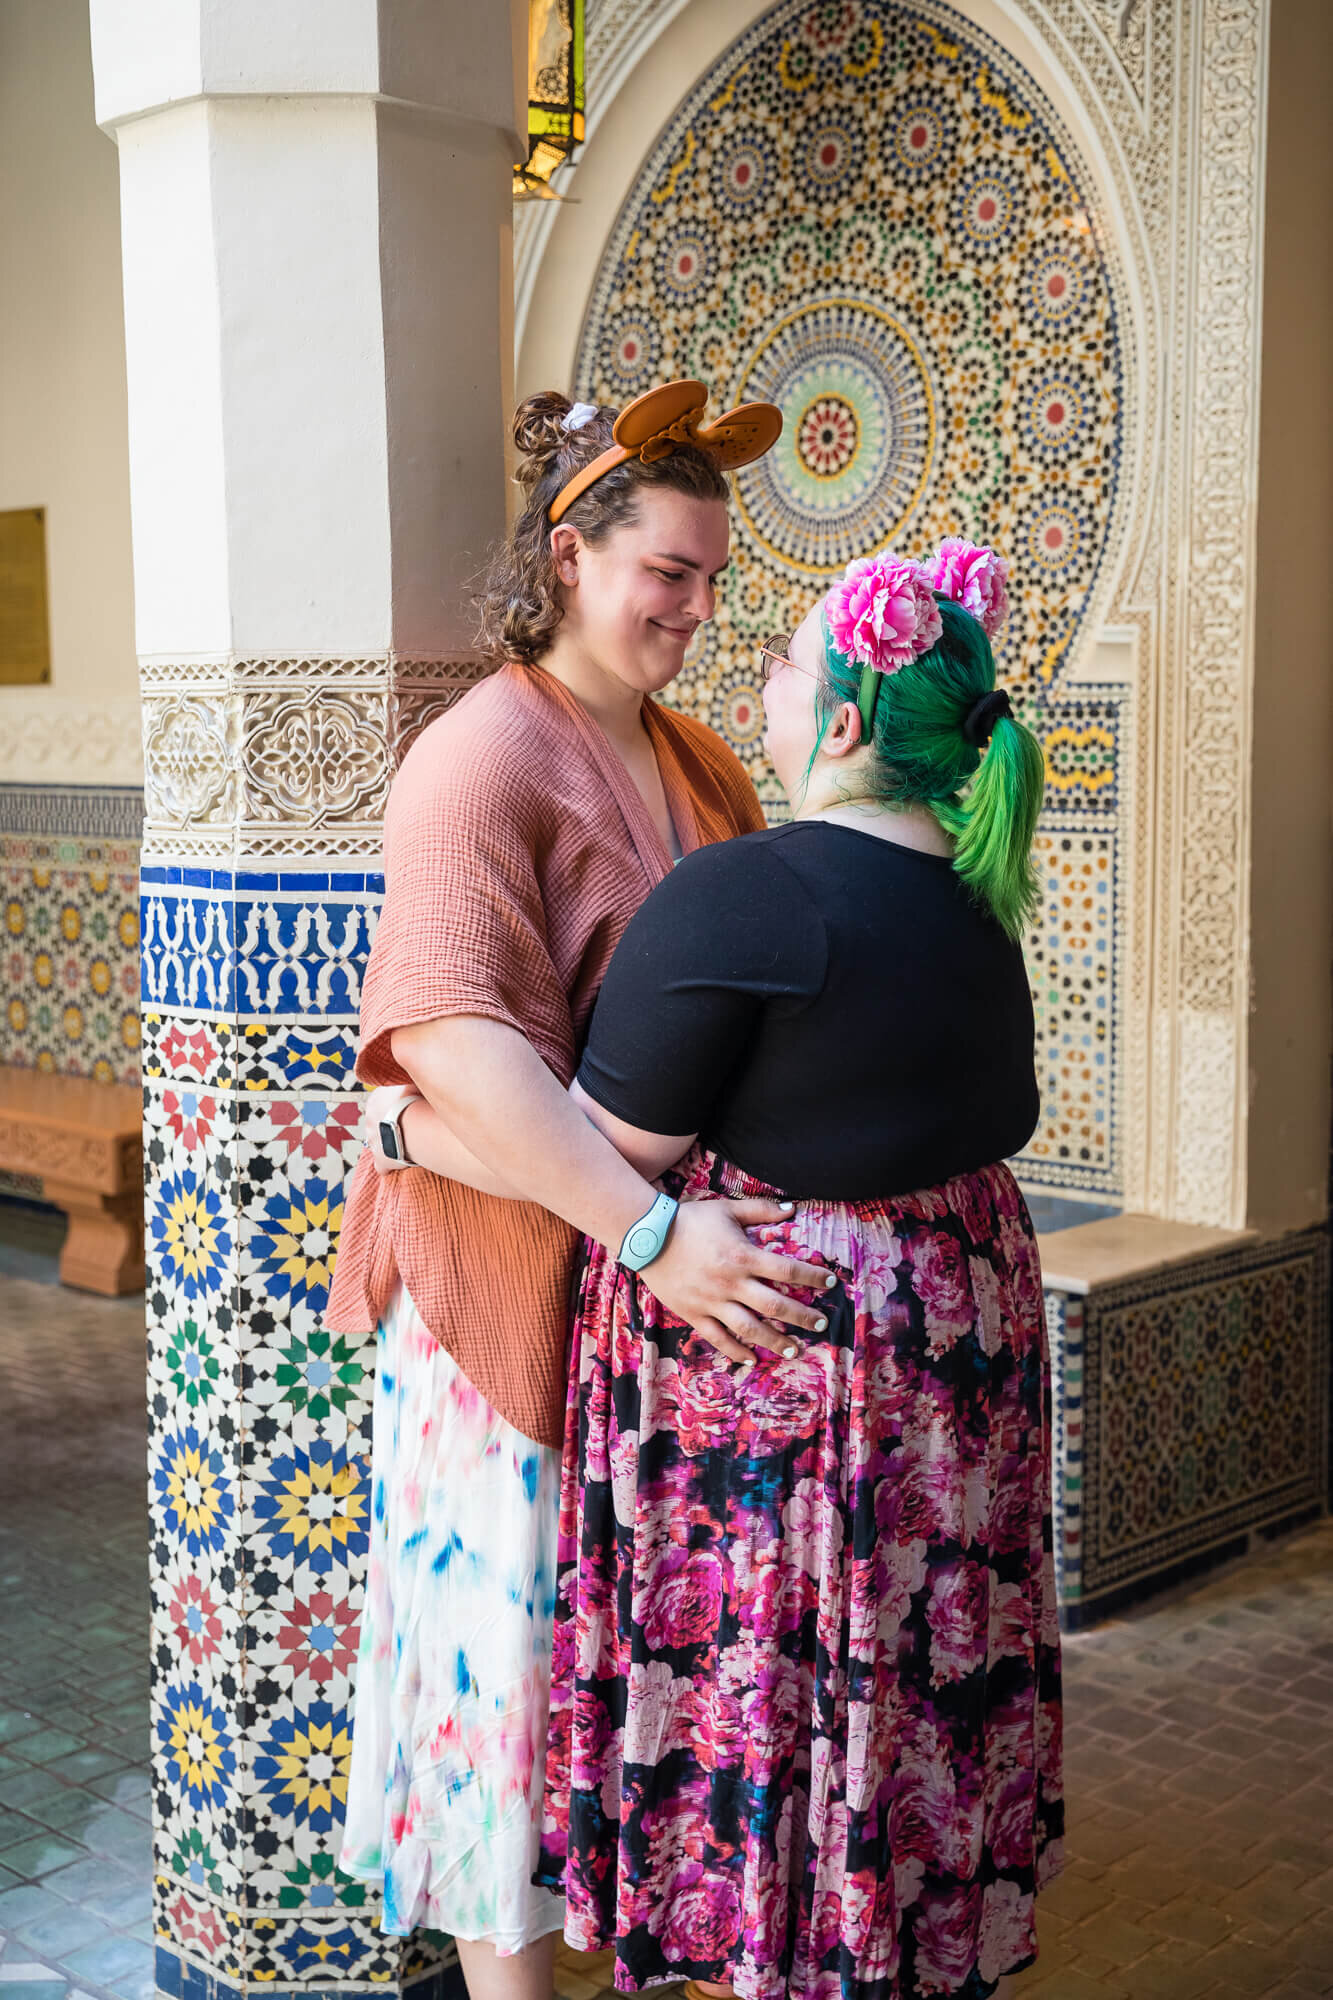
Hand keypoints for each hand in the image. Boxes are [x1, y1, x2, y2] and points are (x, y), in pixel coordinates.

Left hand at [363, 1084, 419, 1175]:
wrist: (413, 1124)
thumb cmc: (414, 1099)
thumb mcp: (411, 1080)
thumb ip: (409, 1076)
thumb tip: (415, 1068)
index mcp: (374, 1101)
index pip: (382, 1103)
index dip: (396, 1106)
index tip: (409, 1108)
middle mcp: (369, 1121)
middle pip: (380, 1123)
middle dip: (392, 1125)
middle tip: (411, 1126)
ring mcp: (373, 1141)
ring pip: (380, 1143)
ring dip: (392, 1144)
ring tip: (409, 1143)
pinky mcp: (380, 1160)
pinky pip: (382, 1166)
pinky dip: (389, 1166)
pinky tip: (400, 1165)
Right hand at [640, 1198, 834, 1365]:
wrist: (648, 1236)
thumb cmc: (690, 1220)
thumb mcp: (728, 1209)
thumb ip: (761, 1210)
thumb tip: (792, 1209)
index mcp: (742, 1256)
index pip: (787, 1270)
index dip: (812, 1277)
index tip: (830, 1282)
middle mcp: (731, 1283)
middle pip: (775, 1306)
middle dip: (801, 1317)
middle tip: (820, 1324)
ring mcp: (712, 1301)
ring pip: (750, 1328)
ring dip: (775, 1341)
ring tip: (793, 1350)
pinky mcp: (694, 1314)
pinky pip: (719, 1338)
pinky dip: (736, 1350)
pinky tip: (751, 1358)